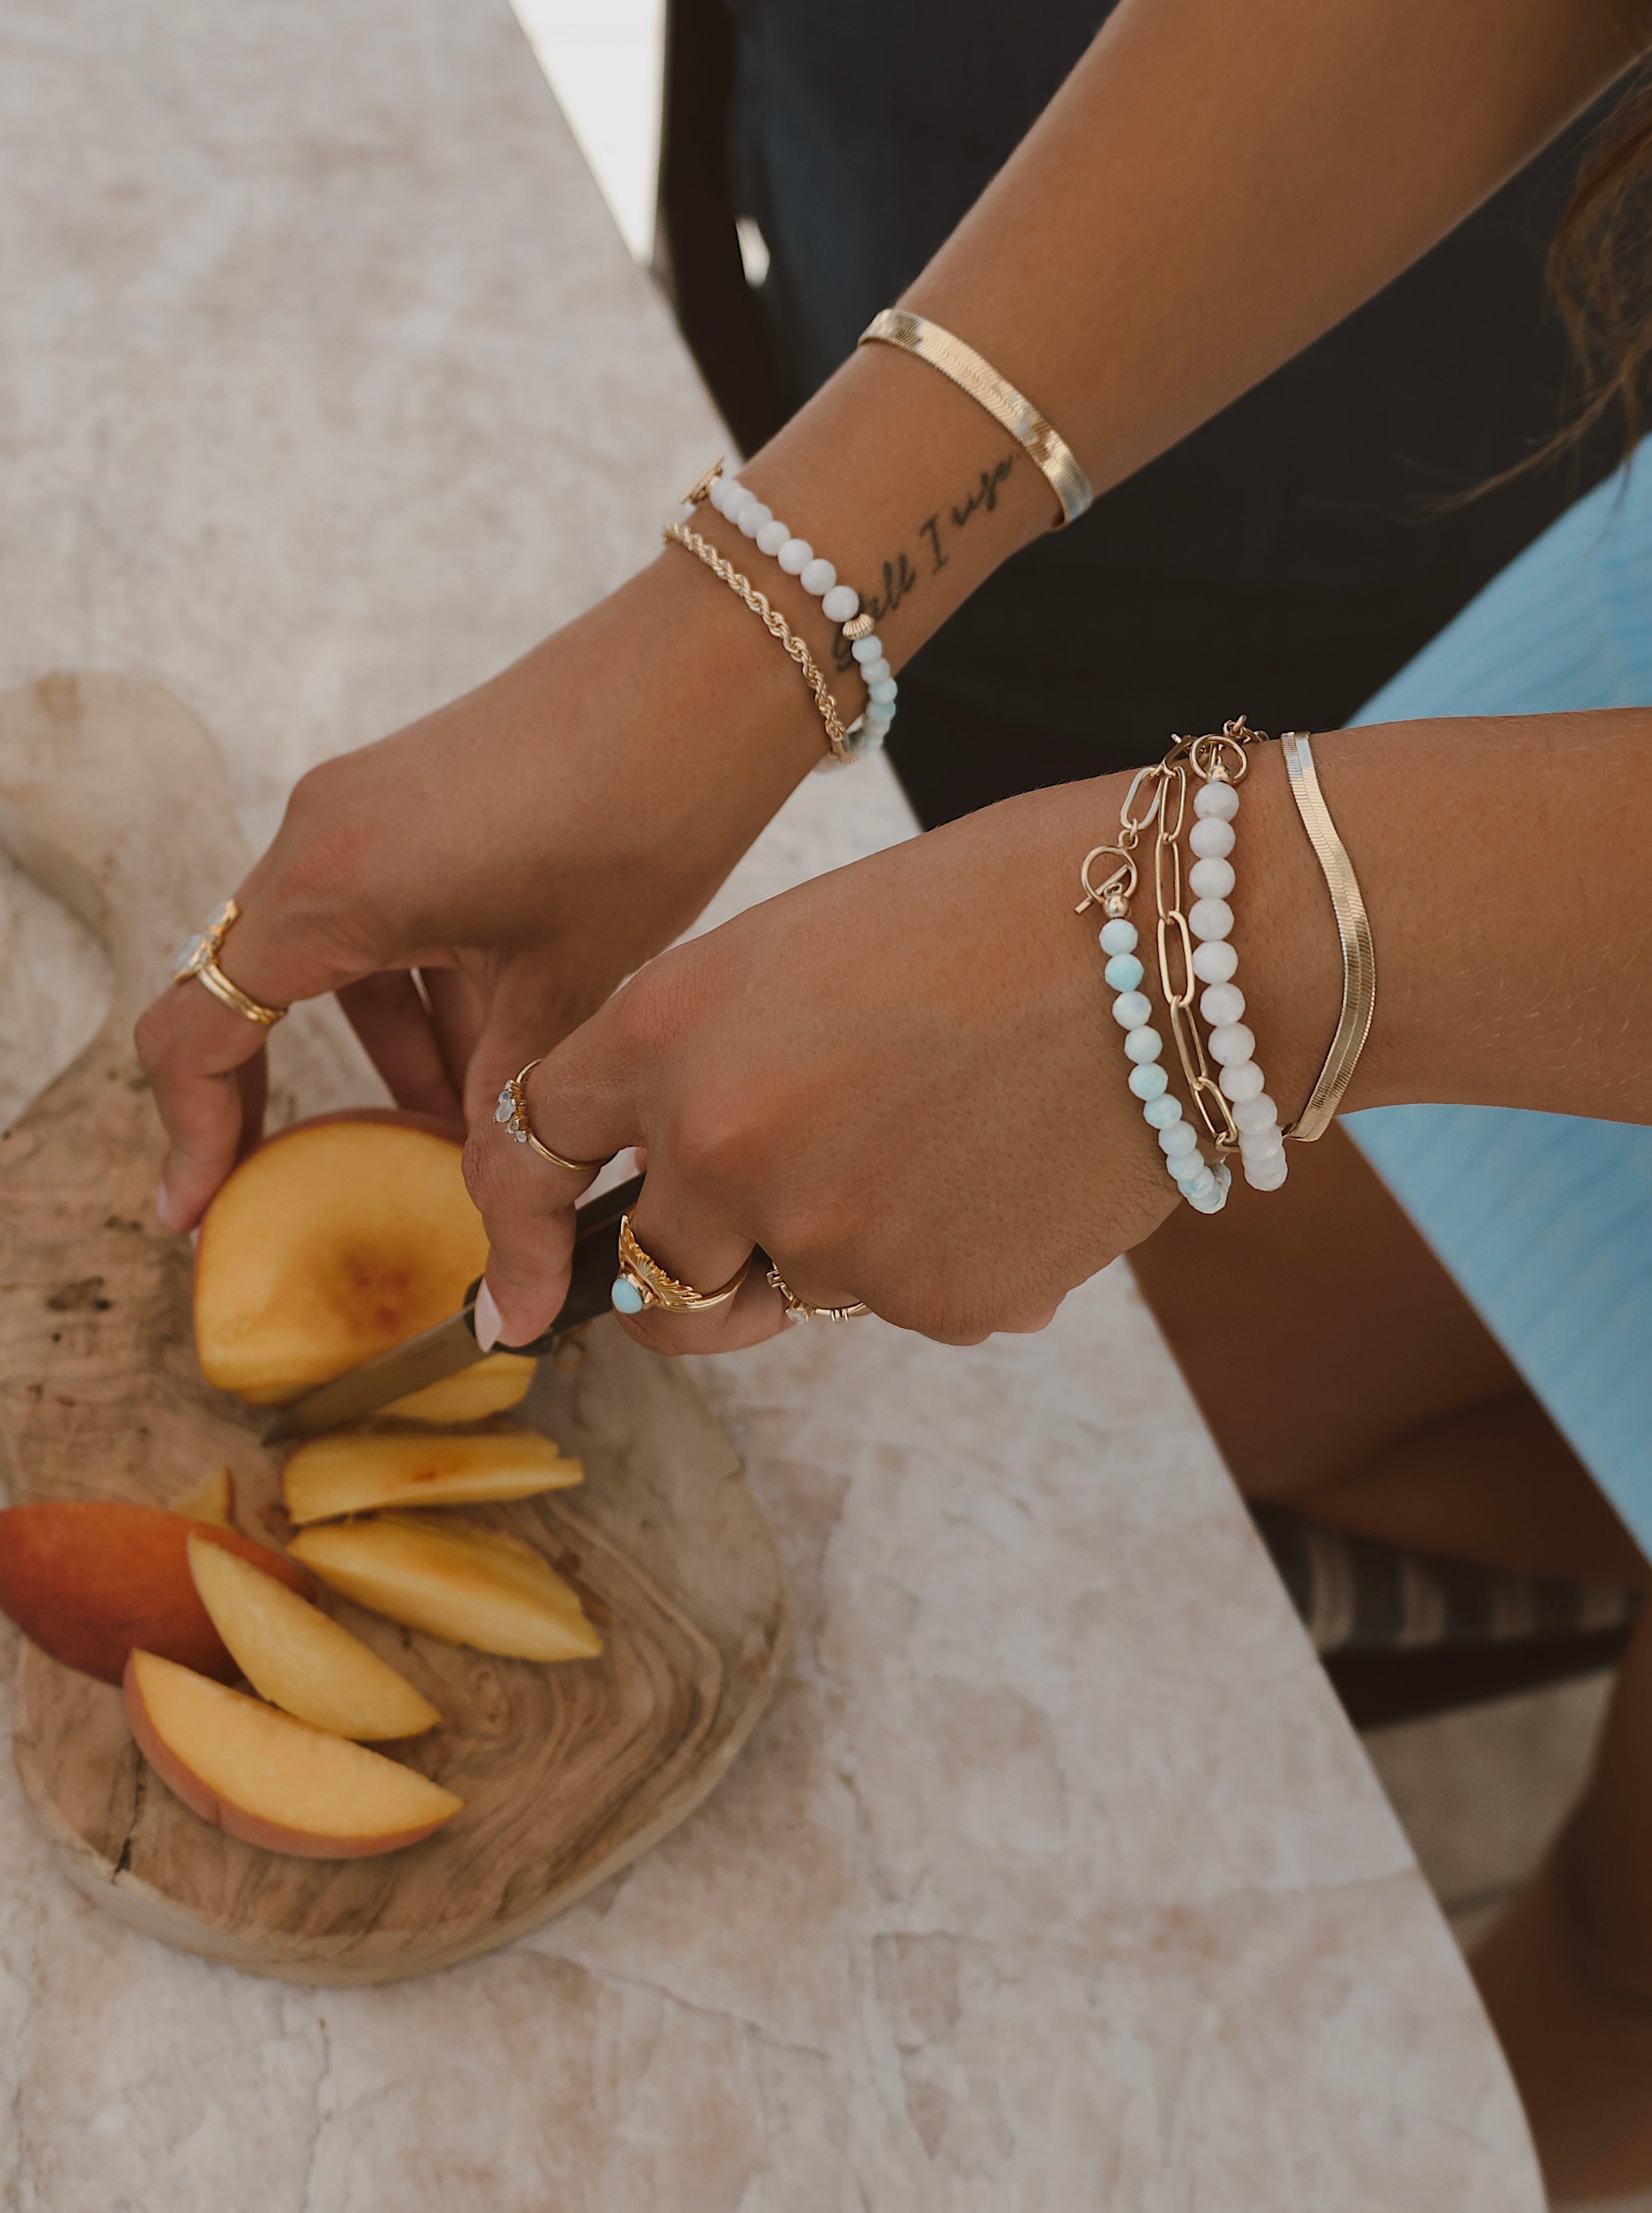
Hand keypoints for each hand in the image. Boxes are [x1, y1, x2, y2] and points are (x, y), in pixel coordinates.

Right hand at [134, 558, 850, 1228]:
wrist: (719, 666)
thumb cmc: (643, 812)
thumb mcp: (570, 997)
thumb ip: (515, 1140)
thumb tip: (510, 1292)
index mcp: (328, 886)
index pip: (197, 1029)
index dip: (195, 1136)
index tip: (210, 1216)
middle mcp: (321, 838)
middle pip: (259, 997)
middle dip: (311, 1107)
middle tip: (359, 1197)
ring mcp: (367, 810)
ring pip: (341, 965)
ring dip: (401, 1056)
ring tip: (484, 1137)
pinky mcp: (418, 798)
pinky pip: (385, 918)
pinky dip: (431, 995)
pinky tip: (511, 1052)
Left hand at [460, 775, 1183, 1352]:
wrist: (1177, 941)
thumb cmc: (995, 906)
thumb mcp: (800, 949)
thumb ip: (711, 1062)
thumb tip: (686, 1192)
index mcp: (666, 1032)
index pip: (541, 1144)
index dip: (548, 1188)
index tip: (566, 1227)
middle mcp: (718, 1150)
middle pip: (652, 1270)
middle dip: (692, 1257)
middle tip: (769, 1215)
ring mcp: (825, 1241)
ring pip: (789, 1292)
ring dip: (832, 1249)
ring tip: (938, 1143)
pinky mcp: (931, 1305)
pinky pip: (903, 1306)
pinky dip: (942, 1259)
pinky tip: (1015, 1168)